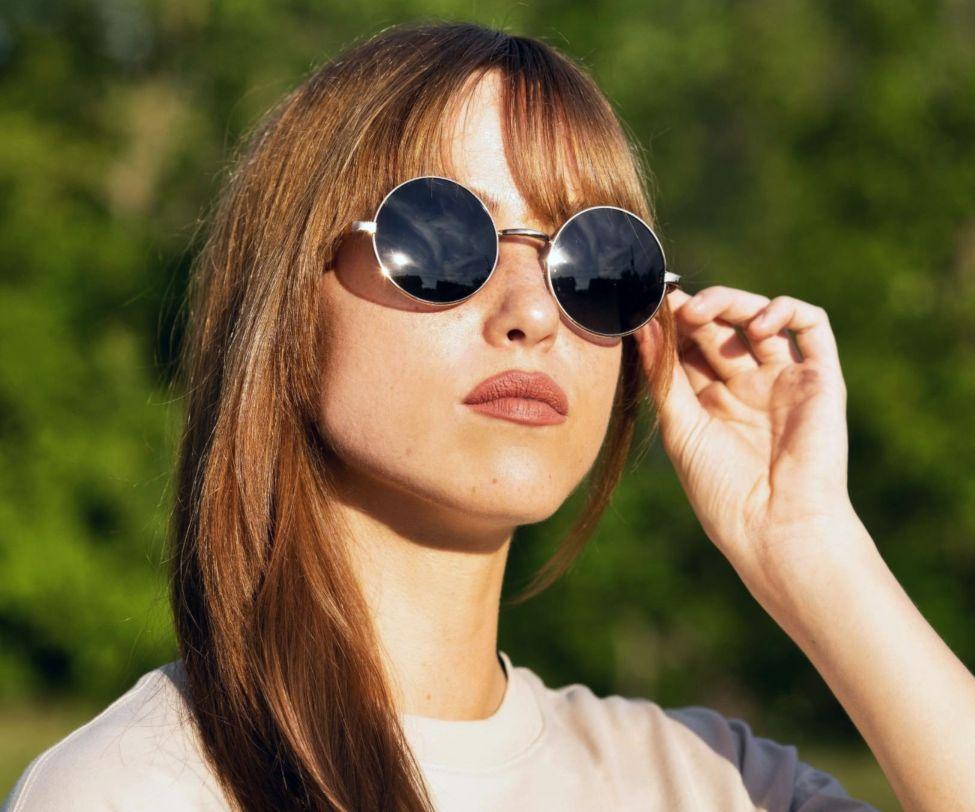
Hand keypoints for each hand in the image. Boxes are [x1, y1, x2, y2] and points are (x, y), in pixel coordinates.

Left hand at [635, 285, 862, 596]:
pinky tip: (756, 326)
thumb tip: (642, 326)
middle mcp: (747, 386)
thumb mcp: (681, 428)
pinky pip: (812, 326)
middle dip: (696, 310)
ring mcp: (783, 380)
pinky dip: (785, 311)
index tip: (647, 308)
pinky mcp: (820, 378)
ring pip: (759, 318)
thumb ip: (664, 376)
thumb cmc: (721, 489)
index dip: (671, 324)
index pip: (689, 347)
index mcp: (710, 401)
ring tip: (700, 313)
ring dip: (730, 303)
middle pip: (721, 327)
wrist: (775, 526)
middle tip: (673, 304)